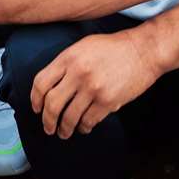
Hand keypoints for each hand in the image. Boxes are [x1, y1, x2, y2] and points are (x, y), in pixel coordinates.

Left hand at [30, 30, 161, 137]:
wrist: (143, 50)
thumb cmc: (114, 47)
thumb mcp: (84, 46)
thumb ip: (66, 62)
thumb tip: (51, 85)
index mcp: (69, 57)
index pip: (41, 82)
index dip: (35, 99)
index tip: (37, 108)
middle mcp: (78, 73)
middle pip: (52, 104)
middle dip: (48, 121)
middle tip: (48, 128)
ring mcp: (93, 88)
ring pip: (69, 117)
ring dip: (64, 129)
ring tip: (64, 132)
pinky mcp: (108, 101)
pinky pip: (88, 121)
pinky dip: (83, 127)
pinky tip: (83, 127)